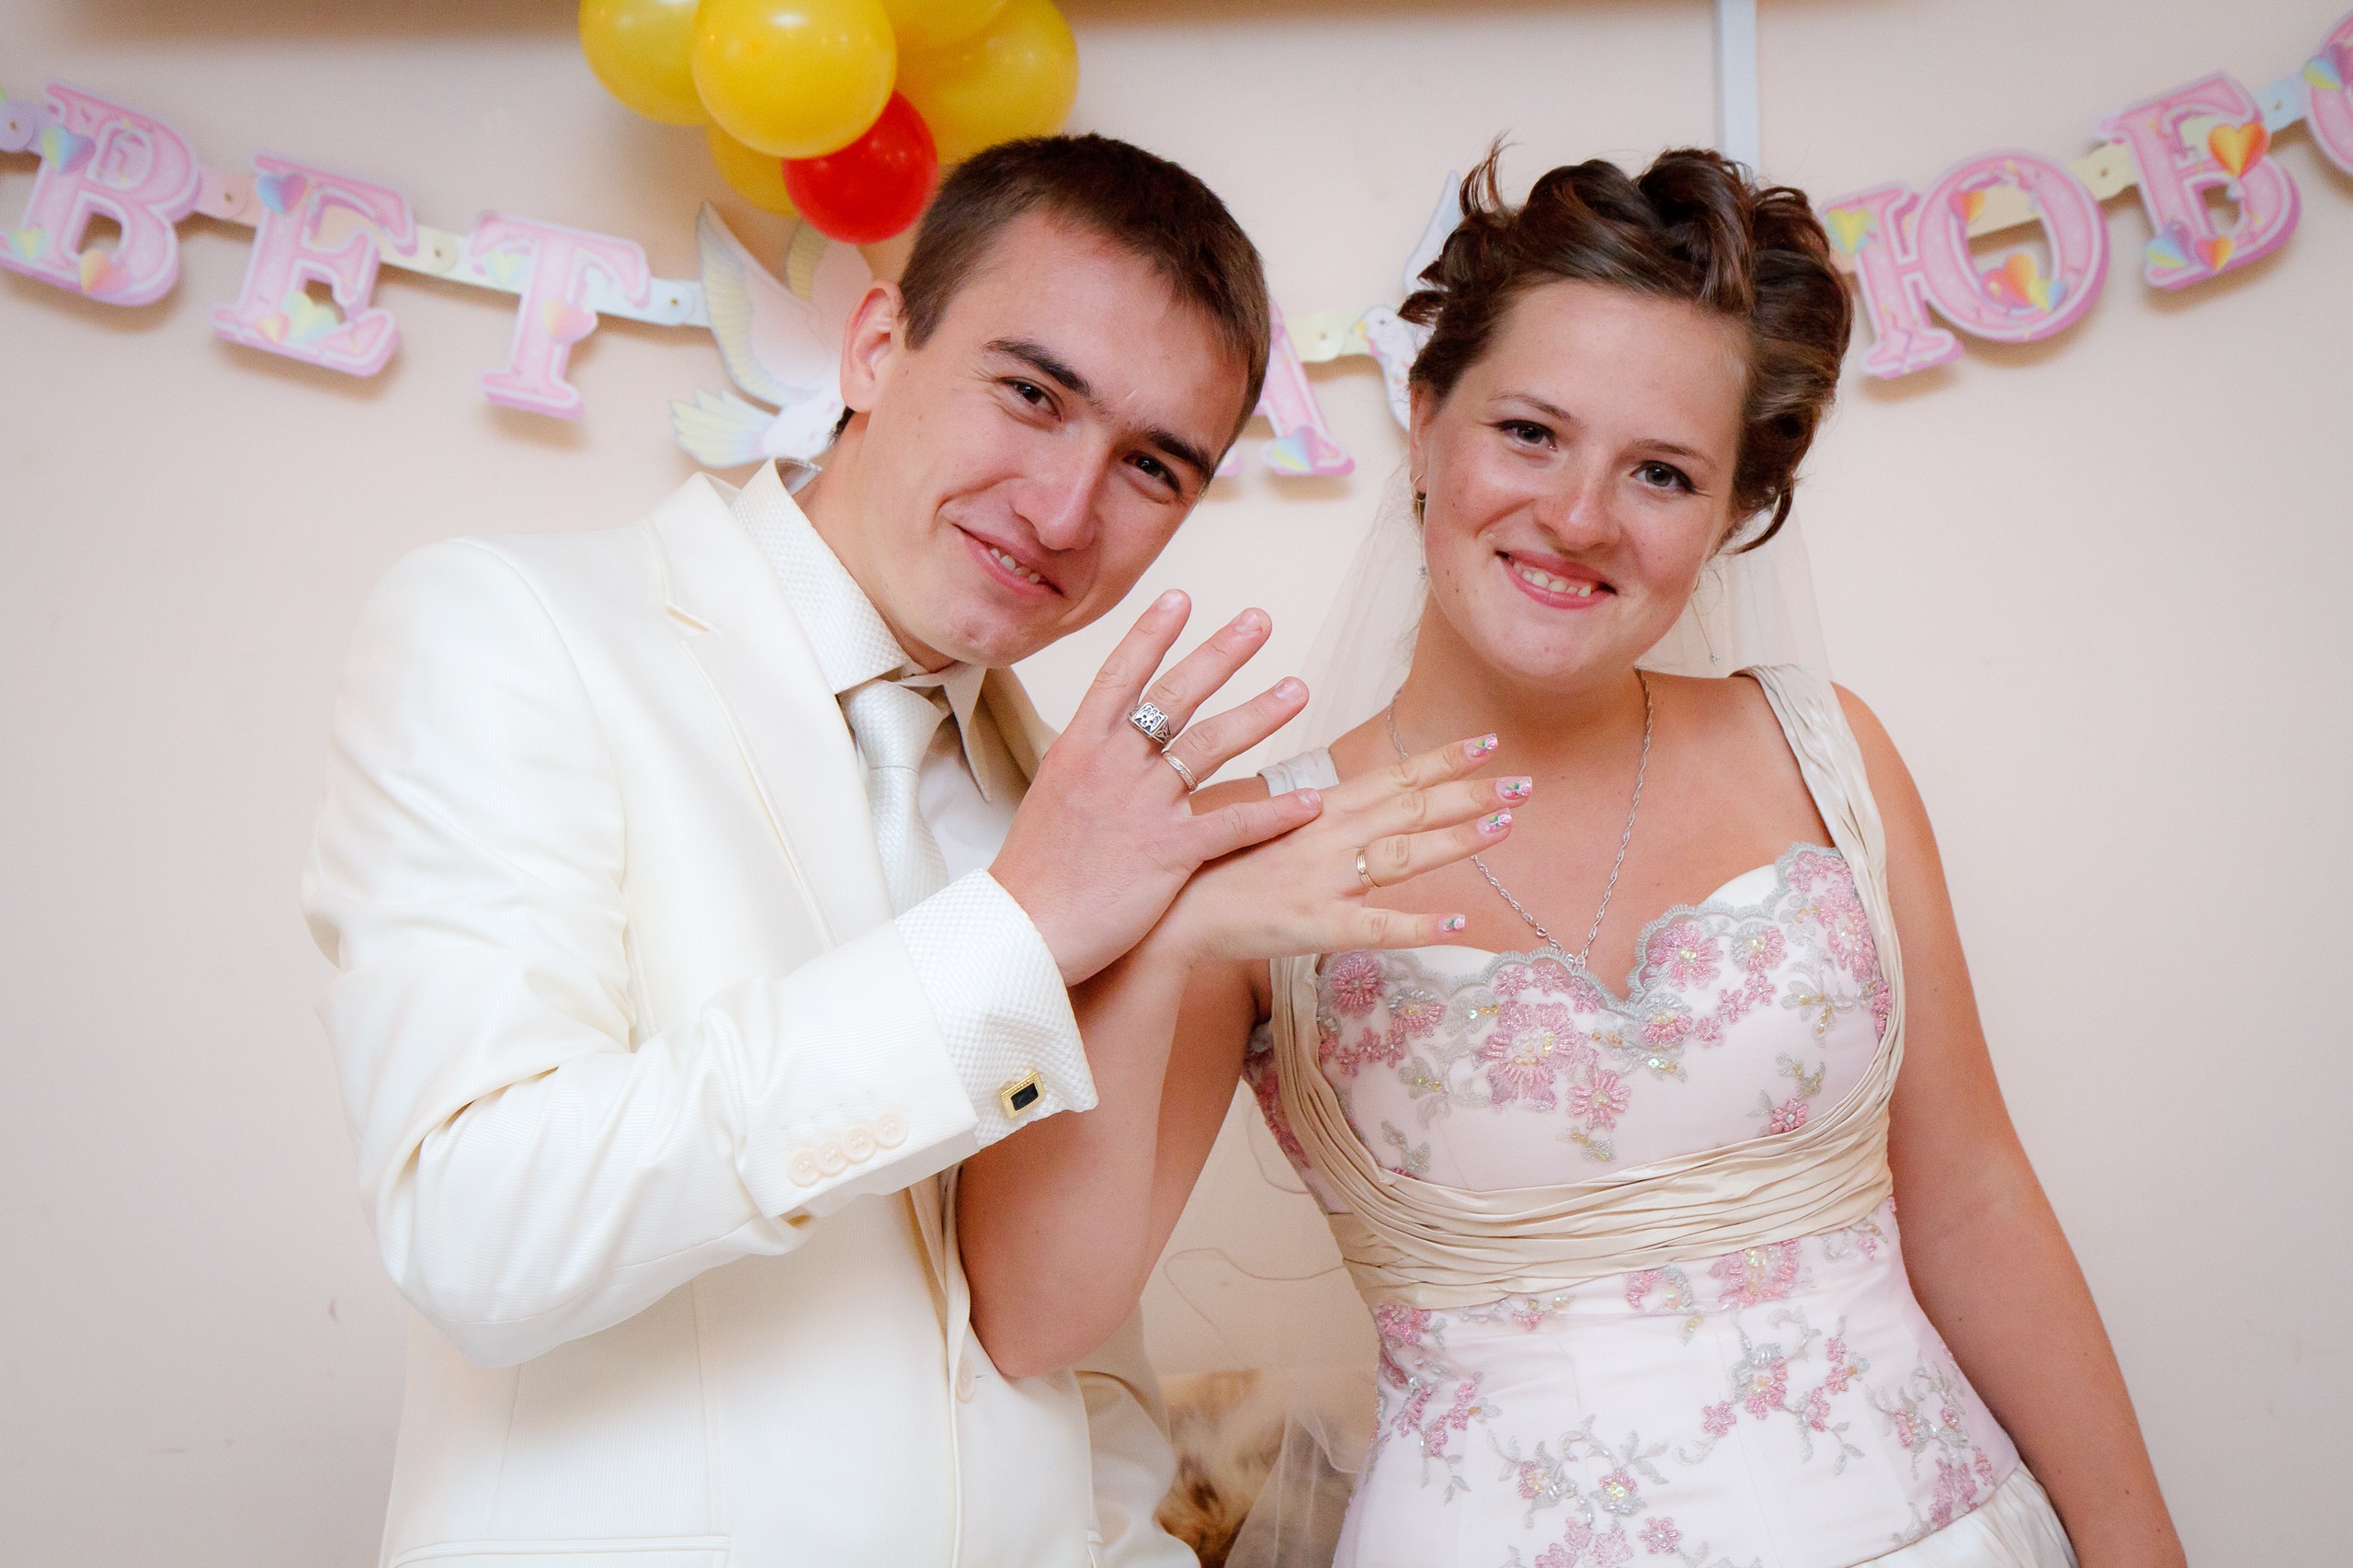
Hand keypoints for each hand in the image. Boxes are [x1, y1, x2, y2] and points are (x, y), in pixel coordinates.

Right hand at [992, 591, 1318, 985]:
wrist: (1021, 931)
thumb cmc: (1033, 876)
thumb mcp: (1051, 801)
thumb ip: (1086, 769)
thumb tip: (1104, 749)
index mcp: (1079, 748)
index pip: (1121, 675)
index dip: (1152, 634)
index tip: (1181, 597)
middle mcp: (1113, 765)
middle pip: (1176, 695)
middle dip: (1222, 653)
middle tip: (1261, 620)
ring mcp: (1142, 805)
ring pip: (1212, 745)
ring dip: (1260, 713)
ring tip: (1299, 688)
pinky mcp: (1168, 853)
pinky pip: (1232, 822)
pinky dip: (1274, 811)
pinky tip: (1309, 800)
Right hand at [1156, 734, 1525, 964]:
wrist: (1171, 910)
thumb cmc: (1216, 865)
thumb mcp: (1269, 824)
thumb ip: (1317, 816)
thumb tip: (1356, 806)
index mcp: (1319, 809)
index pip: (1393, 777)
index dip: (1443, 760)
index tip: (1488, 743)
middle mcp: (1328, 836)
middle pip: (1411, 808)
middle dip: (1470, 792)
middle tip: (1523, 782)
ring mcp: (1325, 880)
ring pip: (1403, 854)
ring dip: (1458, 839)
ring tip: (1505, 825)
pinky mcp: (1315, 926)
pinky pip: (1377, 926)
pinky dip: (1419, 924)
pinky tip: (1457, 922)